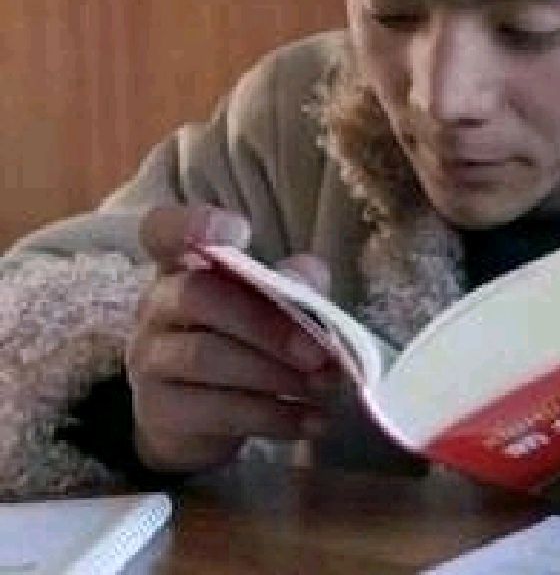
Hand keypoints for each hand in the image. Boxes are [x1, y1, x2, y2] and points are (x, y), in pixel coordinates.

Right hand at [126, 205, 338, 473]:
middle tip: (321, 352)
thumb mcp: (268, 304)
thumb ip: (293, 284)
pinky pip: (216, 410)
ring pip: (206, 357)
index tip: (240, 232)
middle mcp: (158, 304)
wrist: (193, 419)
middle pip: (199, 296)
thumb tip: (310, 280)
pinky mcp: (159, 411)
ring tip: (325, 386)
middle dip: (266, 323)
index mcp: (183, 264)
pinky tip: (311, 420)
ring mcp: (150, 359)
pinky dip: (272, 416)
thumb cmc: (239, 340)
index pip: (164, 230)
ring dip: (275, 373)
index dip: (193, 224)